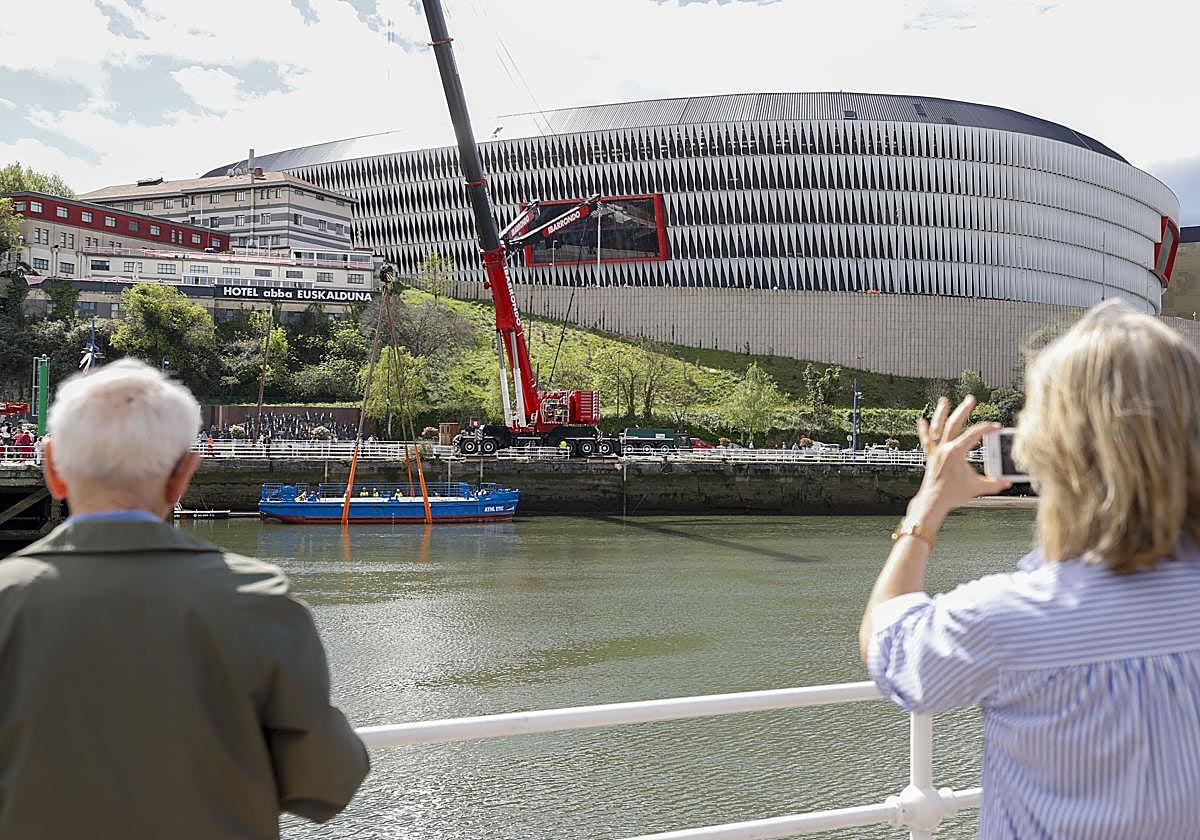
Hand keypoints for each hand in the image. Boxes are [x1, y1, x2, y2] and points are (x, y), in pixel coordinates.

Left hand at [910, 396, 1010, 526]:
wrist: (933, 502)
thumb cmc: (953, 494)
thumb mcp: (977, 488)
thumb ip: (994, 483)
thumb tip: (1008, 481)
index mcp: (955, 453)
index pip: (973, 435)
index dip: (986, 429)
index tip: (996, 427)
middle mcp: (943, 449)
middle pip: (954, 424)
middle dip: (963, 410)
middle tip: (971, 399)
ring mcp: (935, 451)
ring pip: (937, 428)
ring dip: (941, 413)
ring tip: (944, 400)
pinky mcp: (930, 456)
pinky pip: (926, 440)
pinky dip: (924, 430)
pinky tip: (922, 420)